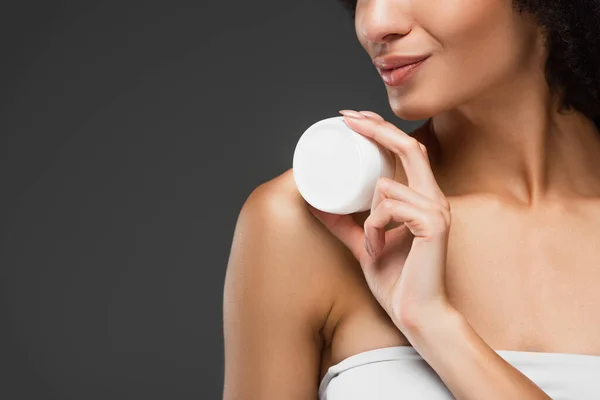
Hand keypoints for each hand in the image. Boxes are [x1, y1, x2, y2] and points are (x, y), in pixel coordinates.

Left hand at [306, 110, 453, 333]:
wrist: (416, 314)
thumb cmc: (396, 280)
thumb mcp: (364, 243)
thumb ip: (346, 224)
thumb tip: (317, 204)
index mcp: (422, 198)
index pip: (406, 150)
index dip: (381, 128)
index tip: (351, 118)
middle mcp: (434, 198)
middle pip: (408, 146)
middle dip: (376, 128)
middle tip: (346, 119)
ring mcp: (437, 210)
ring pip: (387, 187)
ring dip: (368, 218)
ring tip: (372, 244)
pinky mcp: (434, 226)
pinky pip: (389, 210)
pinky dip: (375, 230)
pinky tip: (380, 249)